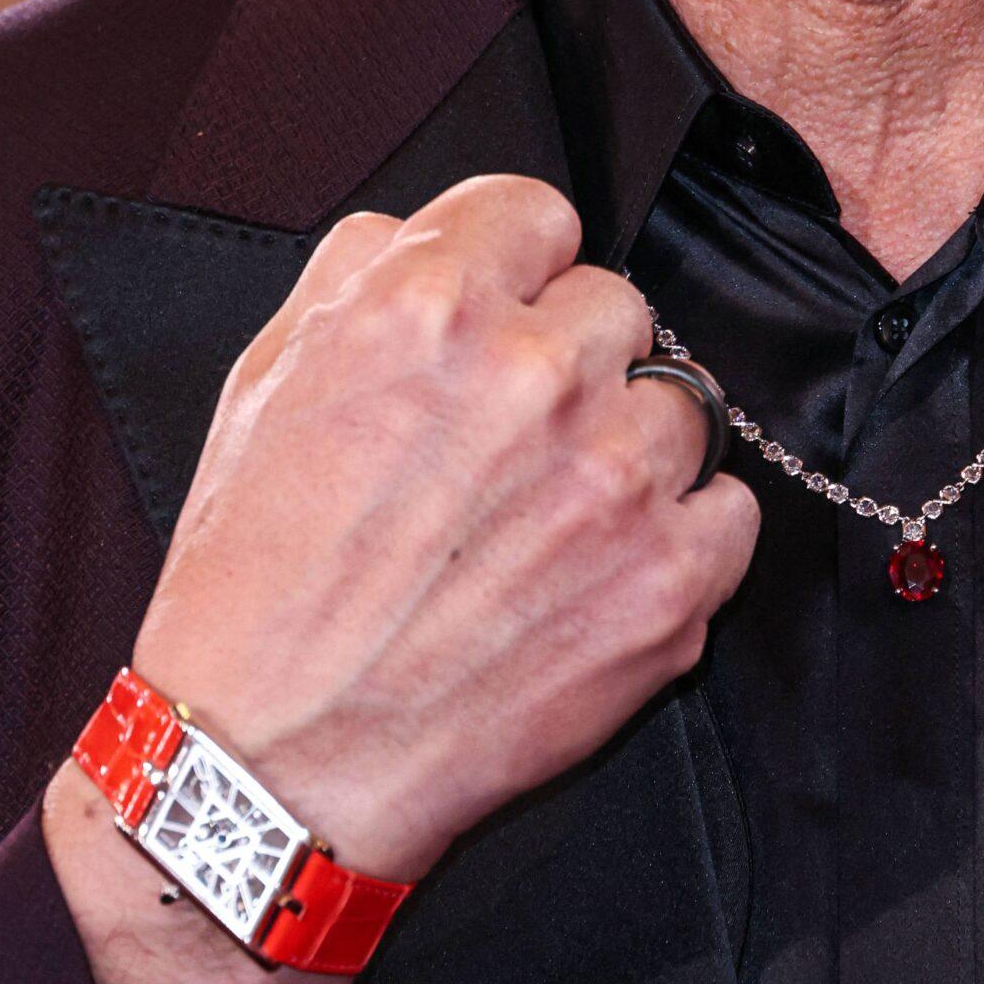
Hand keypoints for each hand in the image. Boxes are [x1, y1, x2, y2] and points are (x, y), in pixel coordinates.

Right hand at [124, 173, 757, 877]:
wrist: (268, 771)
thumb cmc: (253, 584)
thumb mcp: (264, 382)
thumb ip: (360, 274)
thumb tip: (432, 233)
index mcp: (430, 306)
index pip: (543, 212)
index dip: (519, 269)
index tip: (508, 315)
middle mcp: (535, 375)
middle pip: (618, 304)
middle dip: (570, 361)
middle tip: (512, 442)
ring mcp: (615, 477)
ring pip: (683, 399)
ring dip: (631, 446)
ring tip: (556, 514)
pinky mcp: (670, 581)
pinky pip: (731, 509)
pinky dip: (685, 536)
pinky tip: (608, 568)